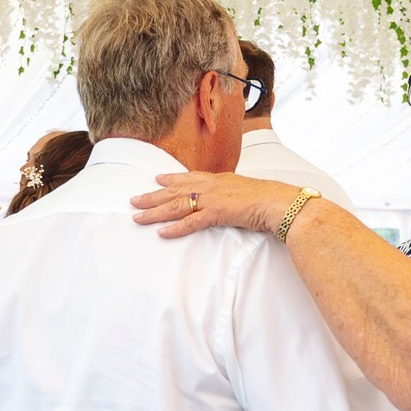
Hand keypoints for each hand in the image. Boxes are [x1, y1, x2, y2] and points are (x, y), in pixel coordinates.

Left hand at [130, 172, 296, 238]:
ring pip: (176, 205)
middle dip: (152, 196)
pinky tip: (162, 233)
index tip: (157, 179)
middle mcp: (211, 186)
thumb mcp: (245, 191)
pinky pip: (191, 222)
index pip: (189, 178)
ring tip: (137, 217)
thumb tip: (229, 199)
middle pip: (175, 191)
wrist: (277, 202)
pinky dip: (175, 228)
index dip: (171, 179)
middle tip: (133, 200)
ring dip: (155, 212)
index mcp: (217, 179)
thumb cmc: (266, 198)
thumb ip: (232, 193)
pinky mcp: (216, 213)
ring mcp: (212, 199)